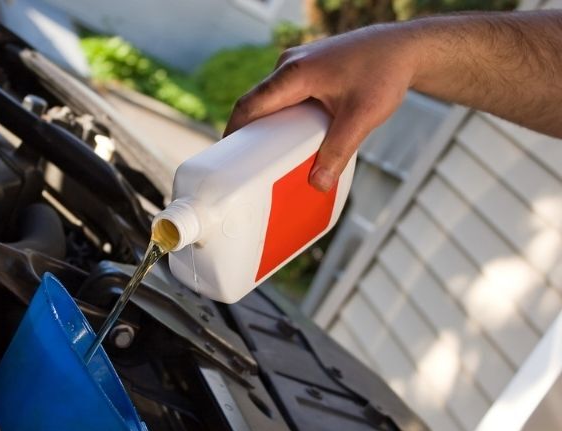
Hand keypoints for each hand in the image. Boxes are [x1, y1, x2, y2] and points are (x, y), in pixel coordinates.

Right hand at [225, 24, 419, 190]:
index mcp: (293, 74)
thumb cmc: (385, 72)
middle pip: (256, 104)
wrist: (405, 48)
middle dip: (247, 135)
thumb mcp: (362, 117)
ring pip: (270, 100)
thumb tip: (317, 184)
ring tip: (267, 156)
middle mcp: (289, 66)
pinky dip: (281, 117)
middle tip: (244, 166)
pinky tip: (292, 137)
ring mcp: (298, 66)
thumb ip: (338, 151)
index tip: (224, 159)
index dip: (233, 133)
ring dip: (266, 126)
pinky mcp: (308, 70)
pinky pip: (284, 96)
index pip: (249, 105)